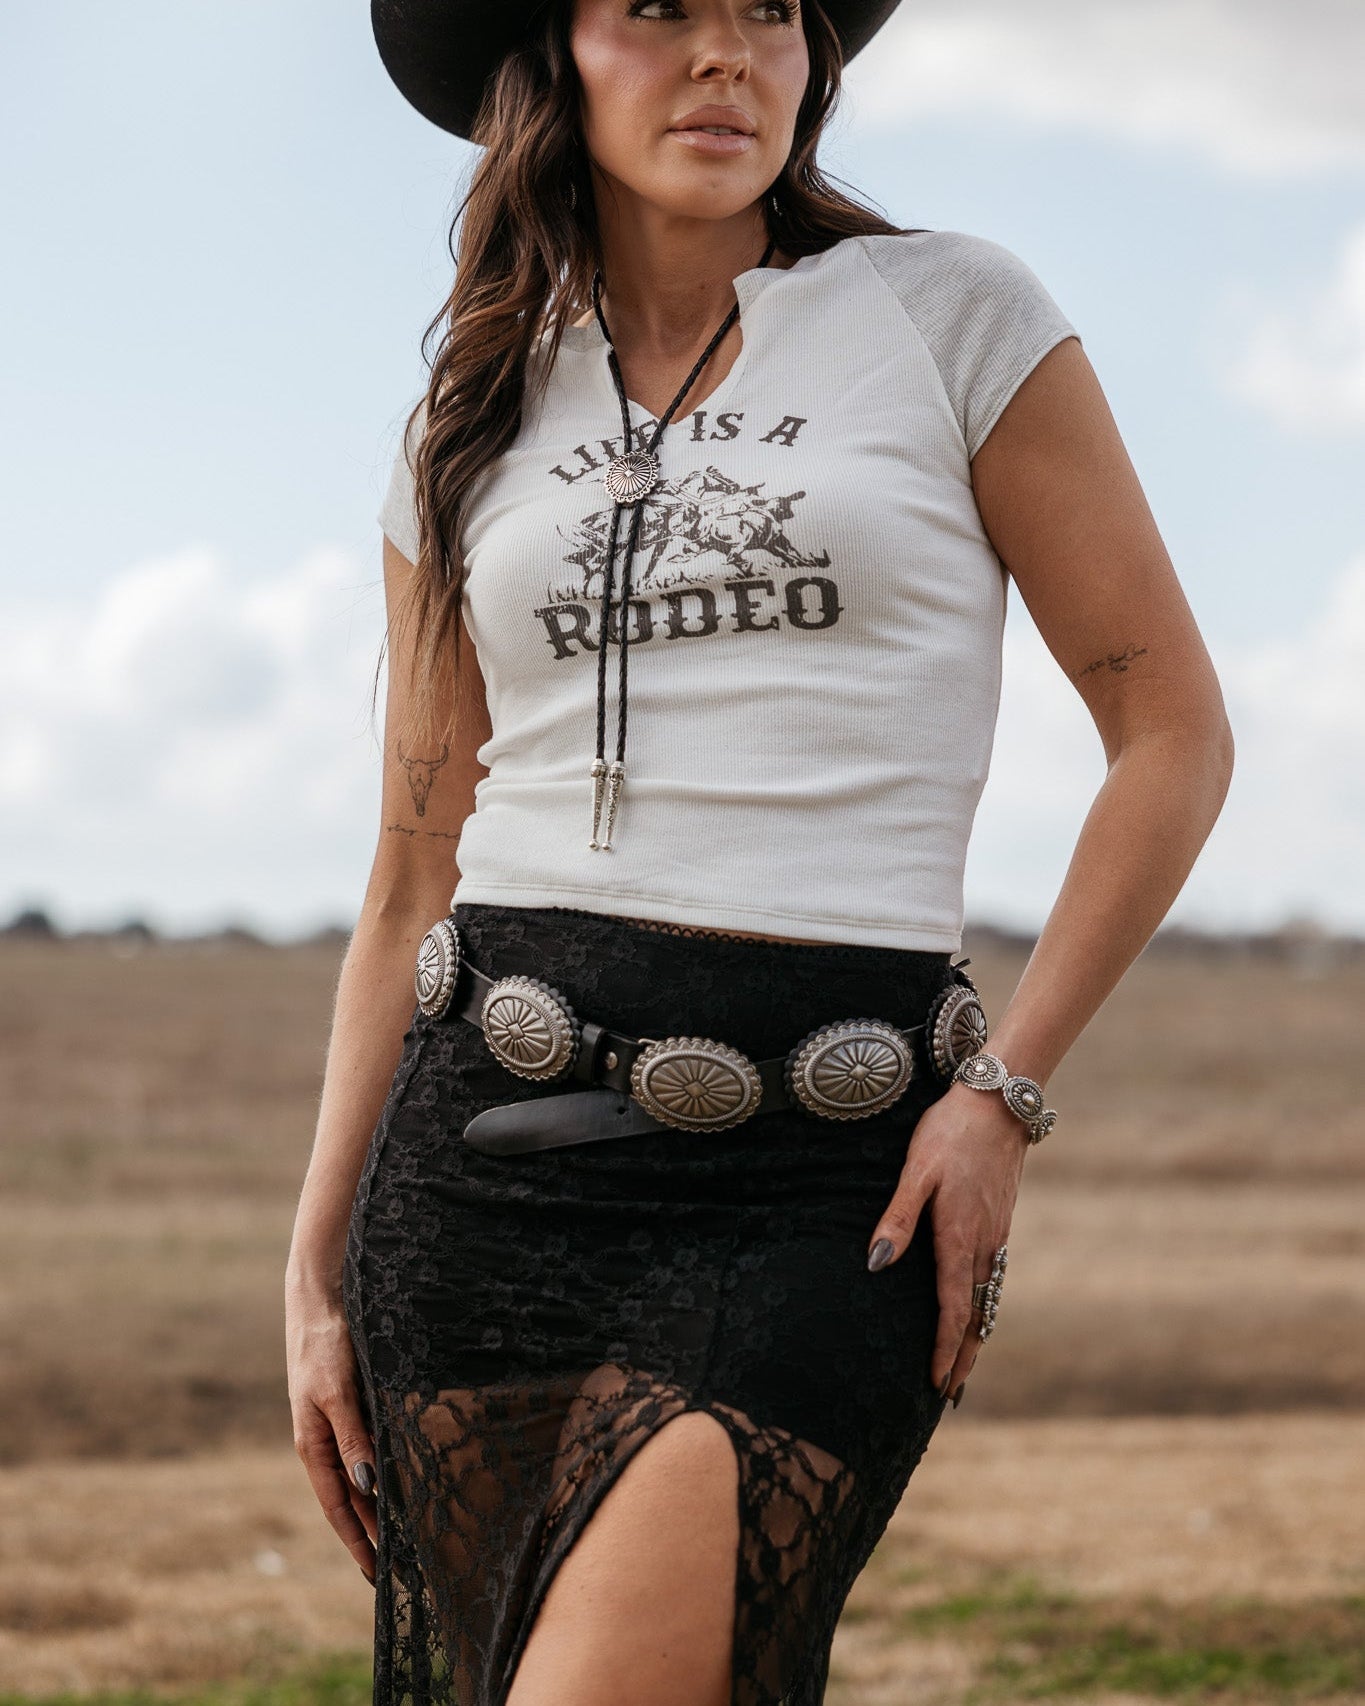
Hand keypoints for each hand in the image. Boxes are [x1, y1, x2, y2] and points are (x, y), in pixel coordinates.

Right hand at [285, 1282, 378, 1584]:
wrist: (322, 1297)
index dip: (358, 1541)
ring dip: (380, 1506)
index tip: (378, 1575)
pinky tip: (403, 1481)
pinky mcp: (354, 1404)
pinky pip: (371, 1448)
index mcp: (313, 1444)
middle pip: (351, 1497)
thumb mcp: (338, 1392)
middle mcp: (325, 1440)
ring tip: (407, 1535)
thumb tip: (367, 1488)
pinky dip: (385, 1472)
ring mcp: (339, 1423)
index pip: (338, 1507)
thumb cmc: (325, 1343)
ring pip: (362, 1475)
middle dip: (372, 1533)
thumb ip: (352, 1439)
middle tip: (402, 1567)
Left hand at [865, 1082, 1029, 1403]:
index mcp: (957, 1236)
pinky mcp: (1001, 1223)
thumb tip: (876, 1264)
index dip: (946, 1349)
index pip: (953, 1308)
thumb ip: (896, 1218)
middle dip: (965, 1356)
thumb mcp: (914, 1171)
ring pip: (988, 1297)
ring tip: (964, 1366)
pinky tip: (977, 1311)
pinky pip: (993, 1277)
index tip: (937, 1382)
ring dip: (977, 1334)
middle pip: (976, 1314)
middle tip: (951, 1393)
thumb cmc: (947, 1133)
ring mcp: (996, 1235)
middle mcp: (982, 1244)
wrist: (997, 1105)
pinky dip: (986, 1305)